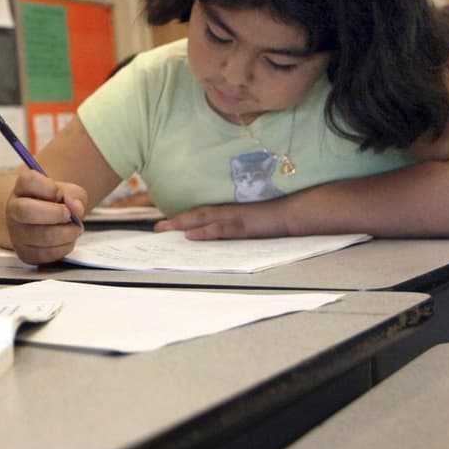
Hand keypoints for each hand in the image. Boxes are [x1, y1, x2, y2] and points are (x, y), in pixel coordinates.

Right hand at [5, 170, 85, 264]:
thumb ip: (74, 195)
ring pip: (40, 236)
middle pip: (25, 211)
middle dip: (55, 214)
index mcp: (22, 188)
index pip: (28, 180)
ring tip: (75, 228)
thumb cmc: (55, 204)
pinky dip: (63, 248)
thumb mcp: (68, 192)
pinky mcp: (24, 253)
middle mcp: (14, 209)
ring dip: (66, 233)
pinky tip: (66, 240)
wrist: (44, 222)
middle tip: (69, 215)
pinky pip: (45, 254)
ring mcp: (16, 233)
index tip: (60, 194)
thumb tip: (76, 208)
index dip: (49, 187)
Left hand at [156, 199, 287, 239]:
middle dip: (175, 221)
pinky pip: (219, 230)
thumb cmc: (272, 218)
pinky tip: (190, 235)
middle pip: (196, 215)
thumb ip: (233, 227)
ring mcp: (234, 218)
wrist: (292, 213)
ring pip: (203, 220)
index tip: (166, 223)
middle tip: (156, 228)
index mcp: (229, 211)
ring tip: (165, 229)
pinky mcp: (242, 227)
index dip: (183, 217)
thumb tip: (215, 236)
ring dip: (182, 224)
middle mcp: (228, 212)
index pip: (202, 213)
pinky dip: (203, 232)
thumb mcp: (249, 222)